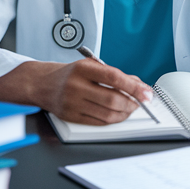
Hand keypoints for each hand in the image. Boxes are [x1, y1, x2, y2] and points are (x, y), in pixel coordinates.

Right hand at [0, 58, 152, 124]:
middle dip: (132, 103)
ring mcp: (72, 102)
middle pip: (112, 99)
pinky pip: (98, 122)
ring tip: (130, 108)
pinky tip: (117, 114)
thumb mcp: (91, 66)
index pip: (113, 77)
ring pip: (107, 113)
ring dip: (125, 113)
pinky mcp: (71, 116)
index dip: (134, 87)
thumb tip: (140, 86)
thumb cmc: (70, 74)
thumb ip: (116, 74)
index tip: (147, 93)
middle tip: (141, 103)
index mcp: (83, 68)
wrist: (42, 84)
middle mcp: (76, 85)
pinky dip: (113, 119)